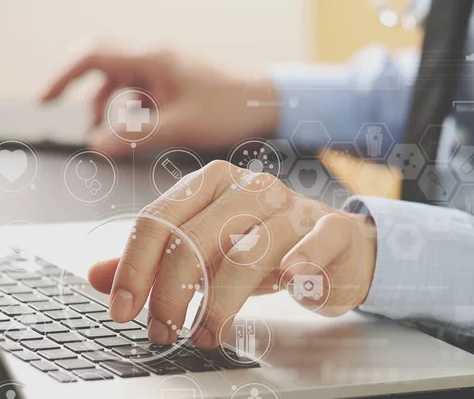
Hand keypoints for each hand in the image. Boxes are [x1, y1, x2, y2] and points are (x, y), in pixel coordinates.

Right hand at [40, 44, 278, 155]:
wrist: (271, 102)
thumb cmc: (232, 107)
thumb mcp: (180, 125)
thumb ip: (137, 136)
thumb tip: (97, 145)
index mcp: (152, 59)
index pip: (93, 57)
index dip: (64, 77)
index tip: (46, 99)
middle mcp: (157, 59)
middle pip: (108, 70)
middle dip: (91, 97)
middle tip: (81, 125)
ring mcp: (169, 69)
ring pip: (128, 84)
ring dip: (116, 108)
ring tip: (111, 135)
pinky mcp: (181, 82)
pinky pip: (148, 92)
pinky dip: (138, 111)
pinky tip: (142, 131)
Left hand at [87, 160, 377, 346]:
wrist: (334, 244)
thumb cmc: (267, 244)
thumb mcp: (207, 249)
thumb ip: (155, 260)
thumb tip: (98, 275)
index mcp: (213, 183)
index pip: (160, 218)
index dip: (134, 267)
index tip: (123, 308)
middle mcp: (251, 188)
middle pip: (196, 238)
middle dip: (170, 293)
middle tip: (164, 330)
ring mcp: (294, 207)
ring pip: (248, 253)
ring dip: (221, 302)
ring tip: (207, 332)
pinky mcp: (332, 229)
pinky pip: (315, 242)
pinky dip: (301, 261)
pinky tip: (289, 281)